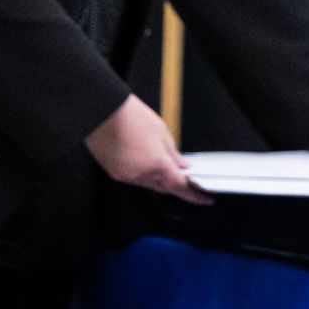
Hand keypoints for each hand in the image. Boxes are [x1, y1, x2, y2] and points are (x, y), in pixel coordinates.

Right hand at [83, 94, 211, 204]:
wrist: (103, 111)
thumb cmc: (130, 115)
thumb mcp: (161, 130)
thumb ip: (173, 152)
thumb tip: (182, 166)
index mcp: (156, 163)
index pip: (180, 186)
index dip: (195, 195)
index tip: (205, 198)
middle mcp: (140, 174)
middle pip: (165, 188)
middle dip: (177, 186)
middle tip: (188, 181)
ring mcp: (126, 176)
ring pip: (149, 185)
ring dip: (159, 179)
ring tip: (164, 166)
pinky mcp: (115, 173)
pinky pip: (135, 180)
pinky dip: (144, 175)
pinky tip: (146, 164)